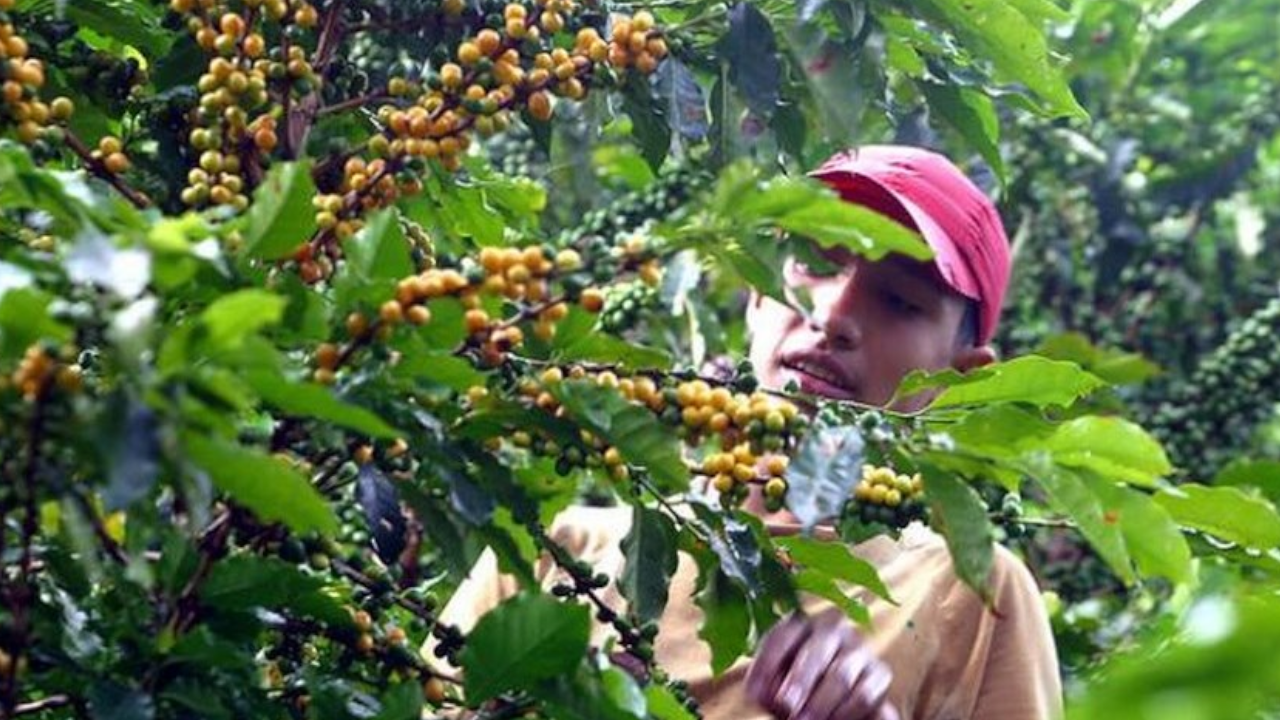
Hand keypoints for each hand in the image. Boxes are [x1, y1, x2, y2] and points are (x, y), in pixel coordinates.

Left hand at [744, 609, 898, 719]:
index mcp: (800, 625)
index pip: (782, 636)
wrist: (832, 698)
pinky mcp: (879, 675)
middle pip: (817, 651)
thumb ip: (765, 683)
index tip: (757, 692)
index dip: (767, 663)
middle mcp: (833, 630)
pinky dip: (845, 713)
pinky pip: (864, 695)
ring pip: (842, 676)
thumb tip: (758, 691)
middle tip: (787, 706)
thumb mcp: (776, 681)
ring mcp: (859, 650)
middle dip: (800, 680)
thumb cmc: (797, 686)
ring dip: (821, 703)